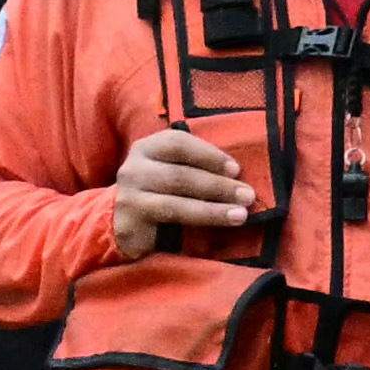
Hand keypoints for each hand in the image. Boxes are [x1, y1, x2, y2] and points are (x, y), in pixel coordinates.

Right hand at [107, 128, 258, 253]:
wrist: (121, 223)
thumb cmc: (158, 194)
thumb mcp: (170, 170)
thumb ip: (195, 167)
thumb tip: (238, 176)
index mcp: (146, 148)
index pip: (178, 143)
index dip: (209, 155)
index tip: (236, 170)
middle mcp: (134, 169)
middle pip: (180, 174)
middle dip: (218, 185)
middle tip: (248, 196)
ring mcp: (129, 197)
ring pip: (176, 202)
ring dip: (213, 208)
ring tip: (240, 214)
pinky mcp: (130, 223)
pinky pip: (169, 223)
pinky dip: (198, 222)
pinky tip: (219, 226)